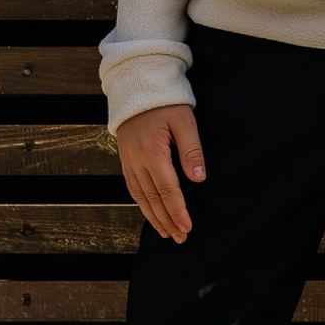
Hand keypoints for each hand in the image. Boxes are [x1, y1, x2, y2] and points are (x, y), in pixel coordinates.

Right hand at [116, 102, 206, 242]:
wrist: (136, 86)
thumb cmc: (165, 102)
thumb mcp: (184, 121)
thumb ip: (191, 151)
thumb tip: (198, 179)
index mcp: (152, 152)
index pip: (168, 190)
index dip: (178, 211)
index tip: (187, 227)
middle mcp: (137, 160)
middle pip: (152, 198)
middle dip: (167, 220)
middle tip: (180, 237)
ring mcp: (128, 160)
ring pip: (140, 196)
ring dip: (153, 217)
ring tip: (166, 233)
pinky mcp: (125, 159)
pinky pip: (132, 187)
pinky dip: (142, 204)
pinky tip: (150, 213)